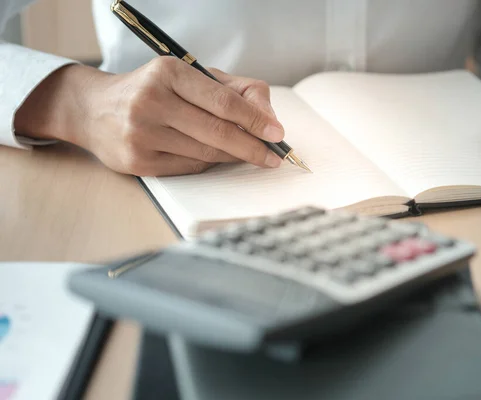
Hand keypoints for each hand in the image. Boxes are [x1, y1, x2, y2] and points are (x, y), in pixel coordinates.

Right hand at [15, 57, 283, 175]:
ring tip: (249, 153)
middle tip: (274, 156)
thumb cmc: (152, 91)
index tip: (277, 134)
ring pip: (206, 153)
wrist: (94, 110)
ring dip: (233, 156)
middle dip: (252, 147)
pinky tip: (216, 156)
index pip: (223, 101)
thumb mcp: (189, 76)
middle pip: (217, 132)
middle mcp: (151, 101)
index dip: (255, 120)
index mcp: (167, 73)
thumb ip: (233, 90)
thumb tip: (267, 117)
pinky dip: (209, 163)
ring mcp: (142, 134)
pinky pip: (190, 167)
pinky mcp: (138, 162)